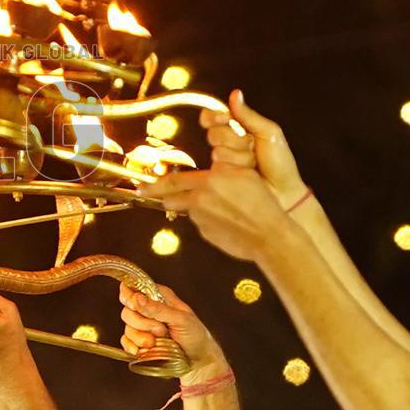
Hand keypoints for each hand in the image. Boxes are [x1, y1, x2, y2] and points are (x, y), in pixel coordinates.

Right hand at [119, 283, 227, 384]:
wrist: (200, 361)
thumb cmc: (196, 335)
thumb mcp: (181, 319)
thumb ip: (157, 309)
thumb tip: (136, 298)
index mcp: (158, 296)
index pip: (132, 288)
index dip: (128, 296)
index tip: (134, 306)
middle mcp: (147, 309)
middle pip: (127, 310)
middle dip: (142, 324)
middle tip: (161, 331)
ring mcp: (143, 327)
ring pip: (127, 328)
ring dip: (140, 338)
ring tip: (156, 343)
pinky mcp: (140, 342)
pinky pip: (126, 342)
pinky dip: (131, 347)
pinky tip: (141, 351)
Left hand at [139, 166, 291, 261]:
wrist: (269, 233)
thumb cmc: (261, 202)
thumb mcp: (243, 176)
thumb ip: (219, 175)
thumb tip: (203, 178)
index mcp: (209, 181)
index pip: (173, 181)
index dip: (154, 184)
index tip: (139, 187)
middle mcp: (201, 199)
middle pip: (171, 198)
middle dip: (162, 197)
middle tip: (154, 196)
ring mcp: (201, 219)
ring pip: (189, 211)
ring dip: (192, 209)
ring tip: (214, 210)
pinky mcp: (205, 234)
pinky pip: (201, 224)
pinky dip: (207, 222)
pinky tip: (225, 222)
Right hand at [201, 90, 307, 207]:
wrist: (284, 192)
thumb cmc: (280, 162)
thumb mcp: (268, 133)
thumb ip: (248, 115)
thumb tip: (235, 93)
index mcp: (239, 130)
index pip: (214, 118)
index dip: (214, 117)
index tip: (224, 120)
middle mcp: (227, 145)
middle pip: (214, 134)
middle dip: (234, 140)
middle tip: (252, 147)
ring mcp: (223, 163)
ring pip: (217, 151)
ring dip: (239, 157)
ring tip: (254, 164)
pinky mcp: (220, 179)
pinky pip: (219, 167)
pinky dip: (236, 167)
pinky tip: (247, 173)